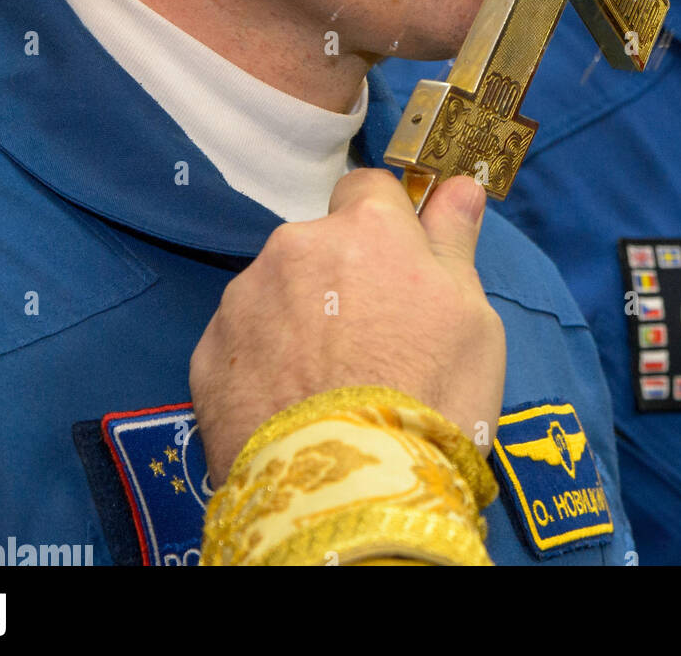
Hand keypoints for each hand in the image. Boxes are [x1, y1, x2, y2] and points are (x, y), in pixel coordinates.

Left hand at [189, 169, 505, 483]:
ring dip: (298, 319)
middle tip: (370, 342)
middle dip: (339, 278)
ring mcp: (245, 299)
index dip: (386, 225)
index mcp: (367, 228)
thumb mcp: (472, 316)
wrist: (350, 494)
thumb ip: (453, 241)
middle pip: (319, 245)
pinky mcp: (209, 353)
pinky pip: (243, 341)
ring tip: (328, 385)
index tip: (398, 263)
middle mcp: (296, 246)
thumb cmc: (429, 398)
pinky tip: (291, 406)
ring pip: (277, 291)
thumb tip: (458, 187)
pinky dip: (263, 363)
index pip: (369, 189)